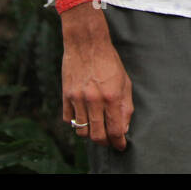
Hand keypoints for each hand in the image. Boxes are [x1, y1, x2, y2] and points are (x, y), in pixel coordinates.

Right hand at [61, 4, 132, 149]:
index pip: (115, 130)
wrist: (86, 43)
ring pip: (81, 131)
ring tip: (96, 127)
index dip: (119, 142)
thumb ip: (125, 106)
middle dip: (105, 142)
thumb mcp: (124, 81)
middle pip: (97, 135)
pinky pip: (68, 120)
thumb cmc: (109, 61)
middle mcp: (93, 100)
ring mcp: (77, 98)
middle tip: (109, 140)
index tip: (121, 145)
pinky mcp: (65, 95)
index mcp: (111, 96)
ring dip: (90, 133)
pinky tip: (83, 116)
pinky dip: (75, 123)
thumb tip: (123, 128)